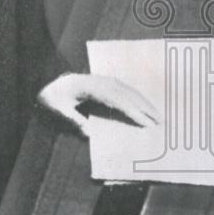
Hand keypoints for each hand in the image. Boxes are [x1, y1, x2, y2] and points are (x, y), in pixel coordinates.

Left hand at [36, 72, 159, 136]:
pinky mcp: (107, 83)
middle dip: (146, 108)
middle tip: (160, 121)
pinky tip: (145, 106)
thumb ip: (73, 120)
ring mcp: (106, 81)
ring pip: (130, 91)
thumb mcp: (59, 110)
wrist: (52, 83)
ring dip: (145, 103)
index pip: (118, 101)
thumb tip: (88, 133)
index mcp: (93, 88)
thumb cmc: (55, 98)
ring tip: (158, 115)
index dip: (134, 112)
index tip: (146, 123)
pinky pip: (126, 91)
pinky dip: (138, 98)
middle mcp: (103, 82)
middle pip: (129, 95)